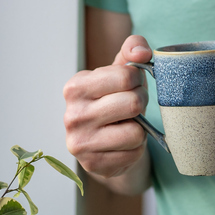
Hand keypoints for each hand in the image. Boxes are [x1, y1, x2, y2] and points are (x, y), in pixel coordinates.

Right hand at [62, 34, 153, 180]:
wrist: (104, 142)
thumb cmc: (115, 99)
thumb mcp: (120, 71)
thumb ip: (132, 49)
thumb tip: (142, 51)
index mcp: (76, 87)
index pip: (126, 76)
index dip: (138, 80)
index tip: (131, 85)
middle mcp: (72, 115)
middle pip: (133, 103)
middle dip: (141, 103)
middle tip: (132, 107)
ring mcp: (80, 143)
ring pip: (136, 132)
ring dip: (140, 128)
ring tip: (127, 125)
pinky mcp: (94, 165)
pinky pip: (134, 152)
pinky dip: (136, 147)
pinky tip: (123, 144)